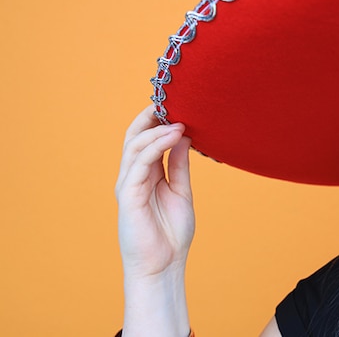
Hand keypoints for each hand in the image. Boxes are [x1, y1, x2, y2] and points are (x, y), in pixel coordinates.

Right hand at [116, 106, 194, 278]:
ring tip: (179, 119)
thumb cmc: (171, 232)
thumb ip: (179, 164)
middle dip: (150, 117)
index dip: (157, 121)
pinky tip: (173, 136)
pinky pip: (140, 164)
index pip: (146, 140)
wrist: (164, 265)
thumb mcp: (181, 190)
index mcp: (146, 175)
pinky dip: (156, 146)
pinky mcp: (128, 195)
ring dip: (157, 130)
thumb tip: (184, 135)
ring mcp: (128, 185)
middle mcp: (133, 176)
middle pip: (135, 137)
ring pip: (135, 146)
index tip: (178, 105)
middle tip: (171, 101)